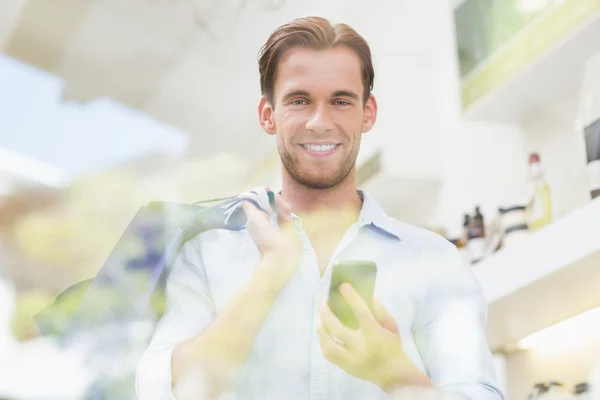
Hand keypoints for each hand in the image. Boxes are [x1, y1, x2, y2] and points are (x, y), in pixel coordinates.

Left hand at [242, 189, 302, 283]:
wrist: (278, 269)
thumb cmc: (283, 249)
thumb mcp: (287, 229)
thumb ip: (283, 215)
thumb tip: (280, 209)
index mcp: (256, 219)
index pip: (249, 200)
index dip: (259, 193)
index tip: (271, 193)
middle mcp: (253, 223)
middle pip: (260, 204)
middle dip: (274, 203)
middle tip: (288, 210)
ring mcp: (256, 229)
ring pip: (265, 212)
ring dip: (277, 210)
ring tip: (289, 216)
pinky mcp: (262, 235)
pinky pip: (266, 220)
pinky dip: (275, 217)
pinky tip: (286, 220)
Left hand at [317, 284, 432, 392]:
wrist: (393, 374)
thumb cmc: (393, 347)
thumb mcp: (392, 327)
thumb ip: (382, 312)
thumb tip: (370, 297)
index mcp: (374, 335)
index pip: (361, 313)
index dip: (351, 298)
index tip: (343, 286)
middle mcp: (360, 347)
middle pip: (337, 329)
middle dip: (326, 313)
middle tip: (321, 301)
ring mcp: (351, 359)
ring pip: (329, 344)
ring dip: (321, 329)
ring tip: (318, 316)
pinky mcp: (345, 367)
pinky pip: (328, 355)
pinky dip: (323, 342)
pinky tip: (322, 333)